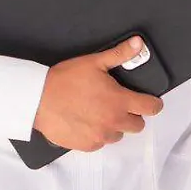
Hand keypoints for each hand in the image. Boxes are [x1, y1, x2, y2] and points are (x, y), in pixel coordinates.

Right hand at [32, 37, 163, 151]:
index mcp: (120, 101)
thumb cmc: (64, 80)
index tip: (149, 102)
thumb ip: (119, 54)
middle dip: (131, 115)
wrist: (37, 99)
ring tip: (98, 113)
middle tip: (117, 105)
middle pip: (138, 125)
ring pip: (118, 135)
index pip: (151, 108)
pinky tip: (86, 123)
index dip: (153, 104)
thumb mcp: (94, 62)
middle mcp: (114, 122)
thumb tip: (138, 44)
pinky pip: (100, 143)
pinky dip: (97, 135)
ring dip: (114, 126)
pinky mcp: (87, 145)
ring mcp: (101, 136)